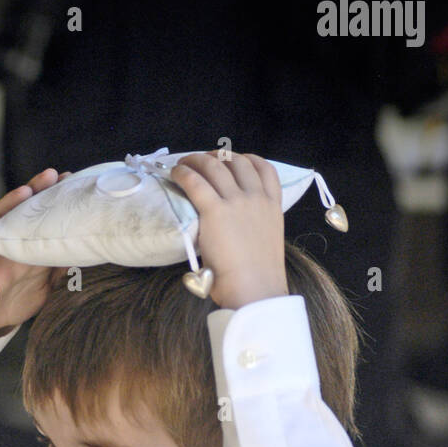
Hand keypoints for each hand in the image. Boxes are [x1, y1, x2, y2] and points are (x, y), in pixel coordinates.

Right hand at [0, 167, 70, 335]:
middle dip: (37, 190)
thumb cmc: (20, 292)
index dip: (55, 196)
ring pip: (1, 220)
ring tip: (25, 192)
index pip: (42, 212)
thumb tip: (92, 253)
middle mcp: (12, 239)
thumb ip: (62, 263)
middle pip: (23, 209)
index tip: (72, 182)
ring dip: (11, 204)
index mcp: (29, 240)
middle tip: (52, 175)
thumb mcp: (47, 278)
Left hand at [169, 152, 287, 310]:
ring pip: (214, 166)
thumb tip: (232, 228)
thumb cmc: (257, 278)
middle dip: (216, 157)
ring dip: (196, 160)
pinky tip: (175, 174)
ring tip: (183, 164)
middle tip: (201, 162)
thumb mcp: (266, 240)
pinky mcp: (215, 210)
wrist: (254, 289)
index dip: (245, 159)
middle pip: (235, 161)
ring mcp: (236, 201)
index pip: (264, 168)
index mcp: (272, 205)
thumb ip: (254, 225)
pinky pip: (195, 182)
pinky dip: (183, 173)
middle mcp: (256, 197)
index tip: (232, 161)